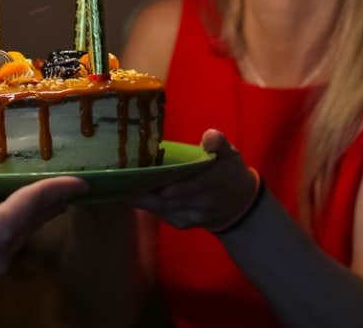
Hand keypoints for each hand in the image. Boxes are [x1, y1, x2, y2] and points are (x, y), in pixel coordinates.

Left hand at [136, 129, 257, 231]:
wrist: (240, 206)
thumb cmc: (230, 172)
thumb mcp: (230, 153)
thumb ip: (218, 142)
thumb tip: (208, 139)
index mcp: (214, 182)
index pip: (191, 186)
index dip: (170, 185)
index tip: (148, 177)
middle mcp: (202, 204)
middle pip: (169, 200)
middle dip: (147, 191)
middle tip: (125, 179)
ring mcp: (192, 218)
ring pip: (162, 209)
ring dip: (143, 199)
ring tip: (123, 186)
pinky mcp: (183, 224)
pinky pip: (162, 215)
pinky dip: (148, 205)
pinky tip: (133, 194)